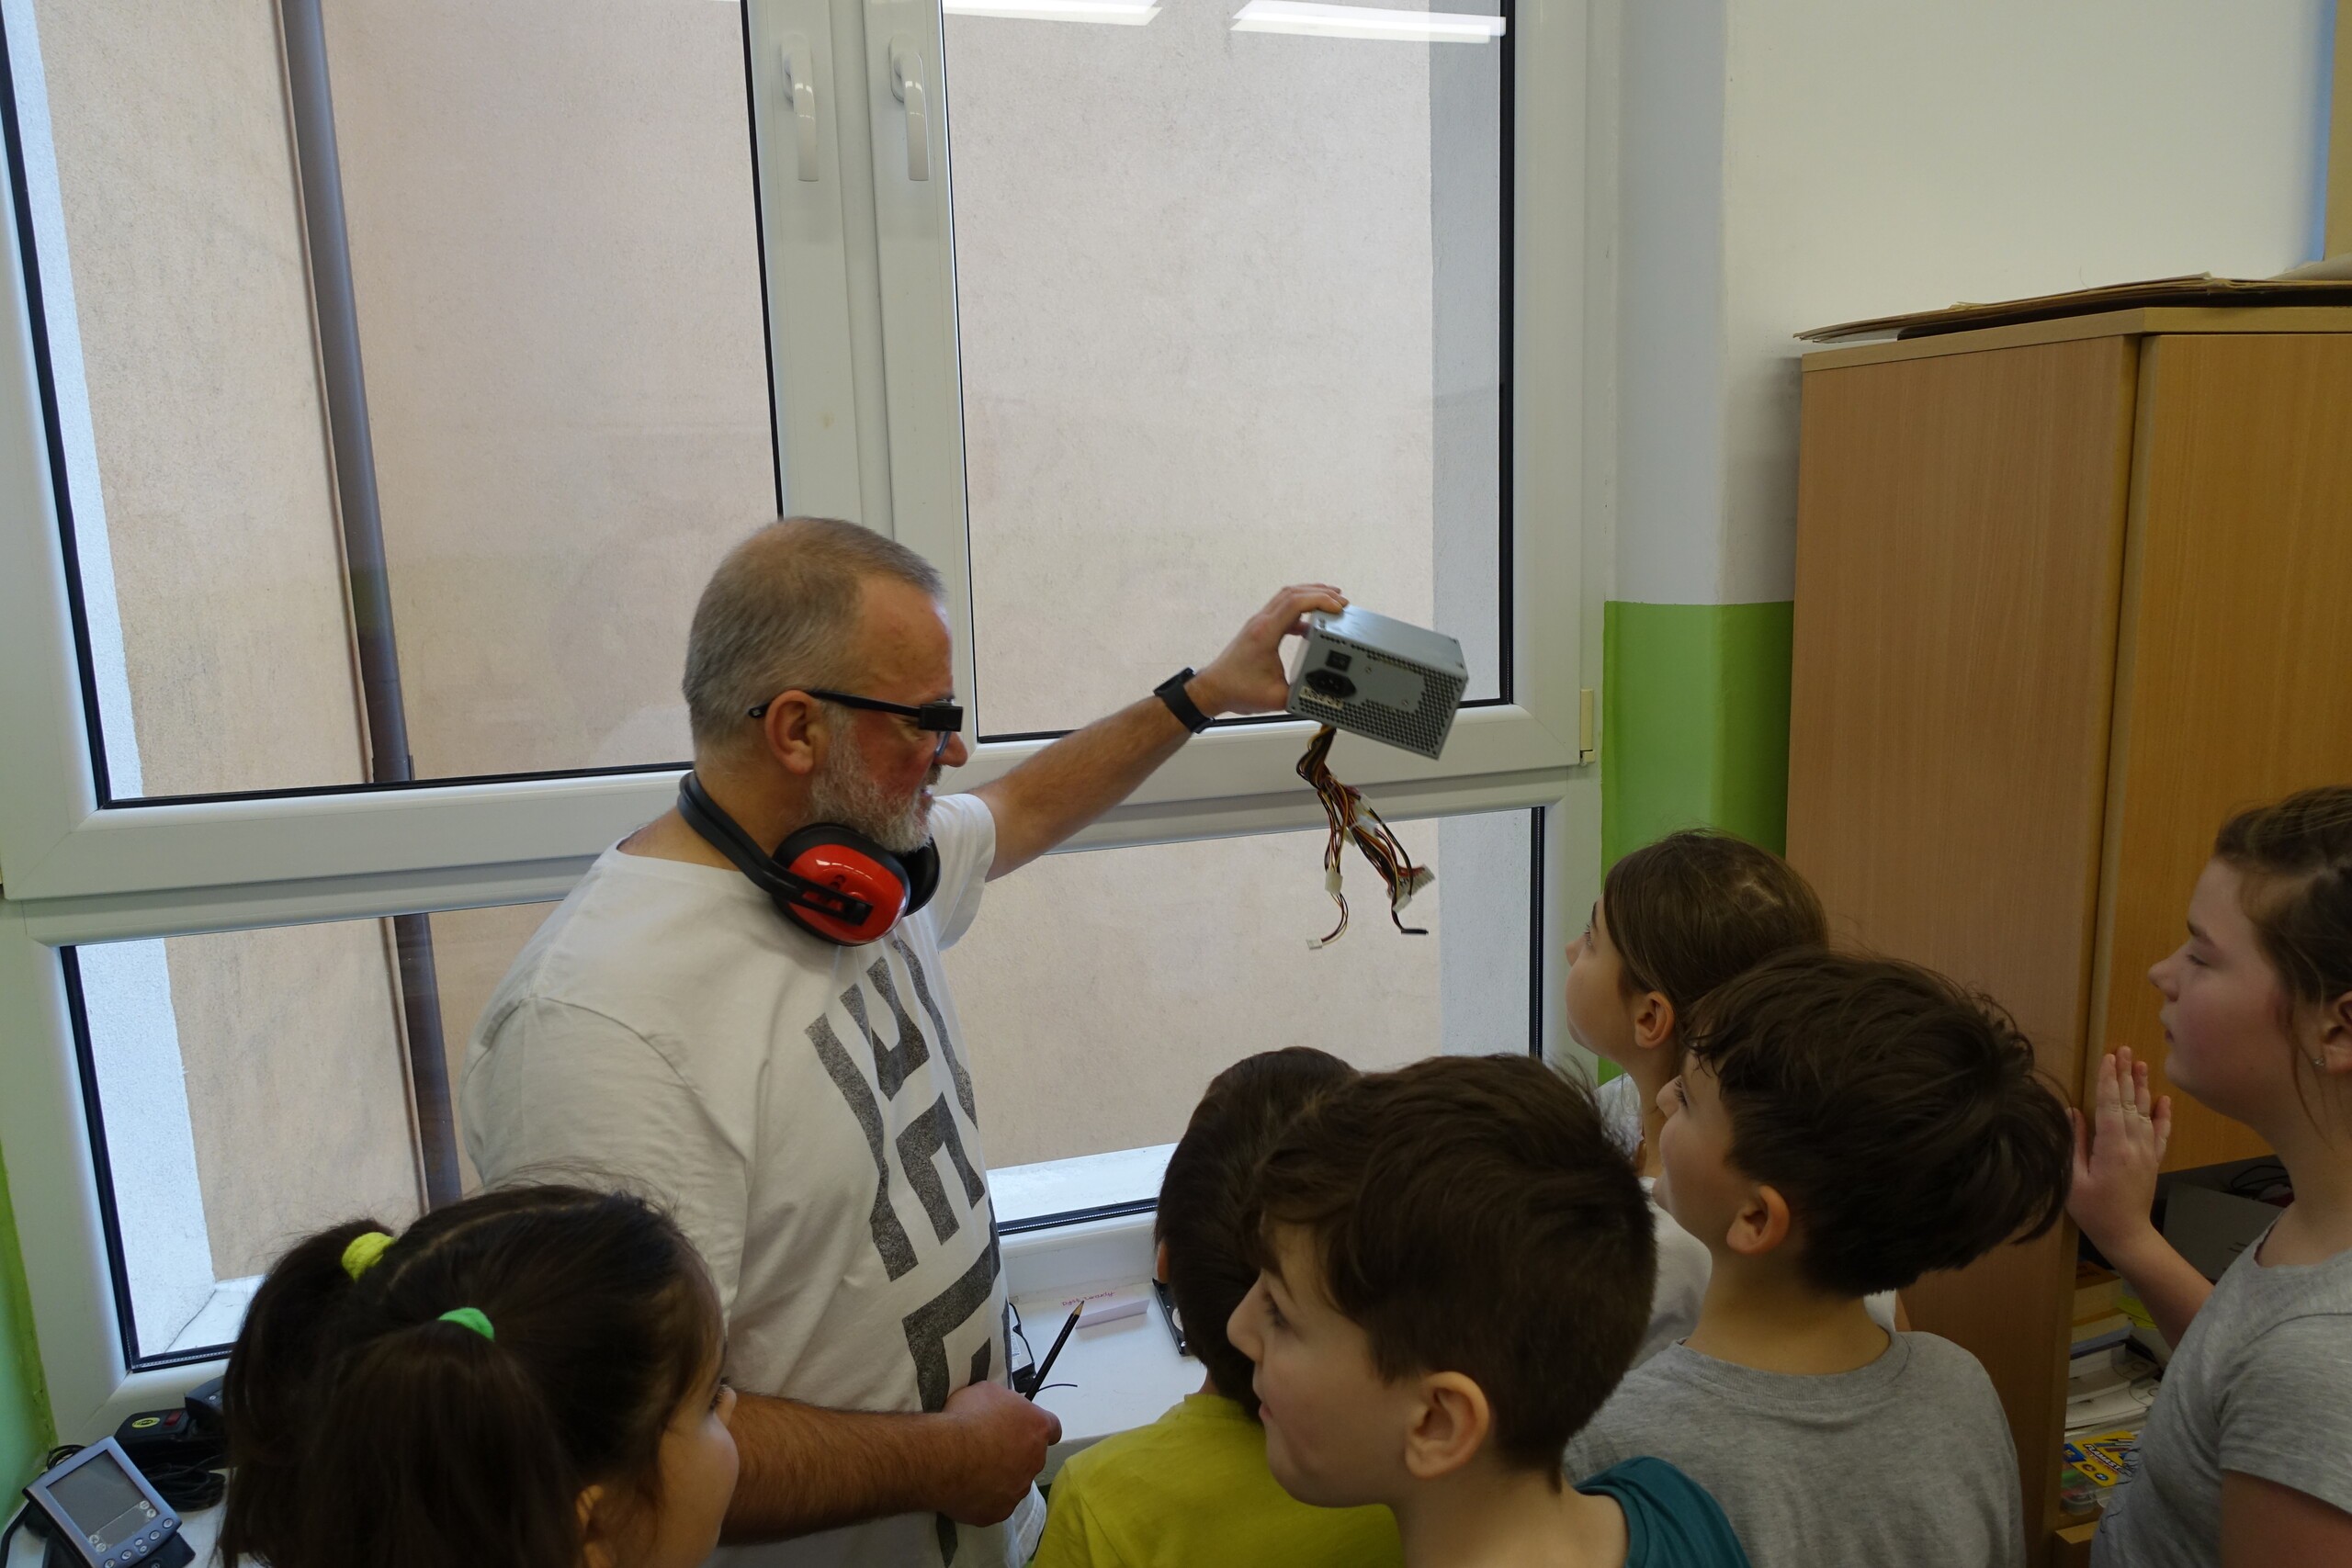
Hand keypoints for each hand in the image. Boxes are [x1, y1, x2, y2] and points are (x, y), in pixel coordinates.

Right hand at [934, 1378, 1060, 1524]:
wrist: (944, 1456)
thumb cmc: (967, 1416)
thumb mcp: (987, 1392)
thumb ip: (1002, 1403)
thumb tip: (1000, 1409)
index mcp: (1037, 1428)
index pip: (1052, 1429)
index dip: (1036, 1428)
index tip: (1022, 1428)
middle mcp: (1035, 1461)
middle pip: (1031, 1458)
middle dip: (1015, 1454)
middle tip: (988, 1449)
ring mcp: (1018, 1491)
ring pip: (1014, 1484)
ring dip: (1000, 1477)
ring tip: (972, 1470)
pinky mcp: (999, 1513)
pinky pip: (994, 1504)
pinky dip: (984, 1498)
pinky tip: (966, 1489)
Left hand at [1186, 583, 1346, 716]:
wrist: (1213, 689)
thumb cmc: (1236, 690)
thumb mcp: (1276, 698)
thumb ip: (1301, 694)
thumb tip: (1322, 693)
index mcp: (1265, 633)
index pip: (1295, 603)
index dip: (1320, 601)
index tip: (1339, 607)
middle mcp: (1261, 622)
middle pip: (1292, 593)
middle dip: (1320, 593)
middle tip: (1341, 600)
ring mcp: (1258, 623)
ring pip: (1286, 597)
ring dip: (1309, 596)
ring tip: (1331, 602)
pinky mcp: (1258, 629)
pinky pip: (1282, 610)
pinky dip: (1300, 610)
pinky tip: (1311, 624)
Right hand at [2067, 1047, 2171, 1256]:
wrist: (2127, 1235)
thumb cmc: (2093, 1211)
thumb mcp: (2073, 1179)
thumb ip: (2075, 1143)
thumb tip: (2073, 1111)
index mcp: (2112, 1147)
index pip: (2111, 1104)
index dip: (2109, 1079)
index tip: (2107, 1057)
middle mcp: (2134, 1144)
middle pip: (2130, 1102)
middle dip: (2126, 1074)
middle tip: (2123, 1049)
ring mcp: (2147, 1152)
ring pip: (2146, 1112)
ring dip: (2142, 1087)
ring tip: (2140, 1063)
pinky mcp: (2153, 1160)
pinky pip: (2161, 1133)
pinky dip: (2164, 1115)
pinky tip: (2164, 1099)